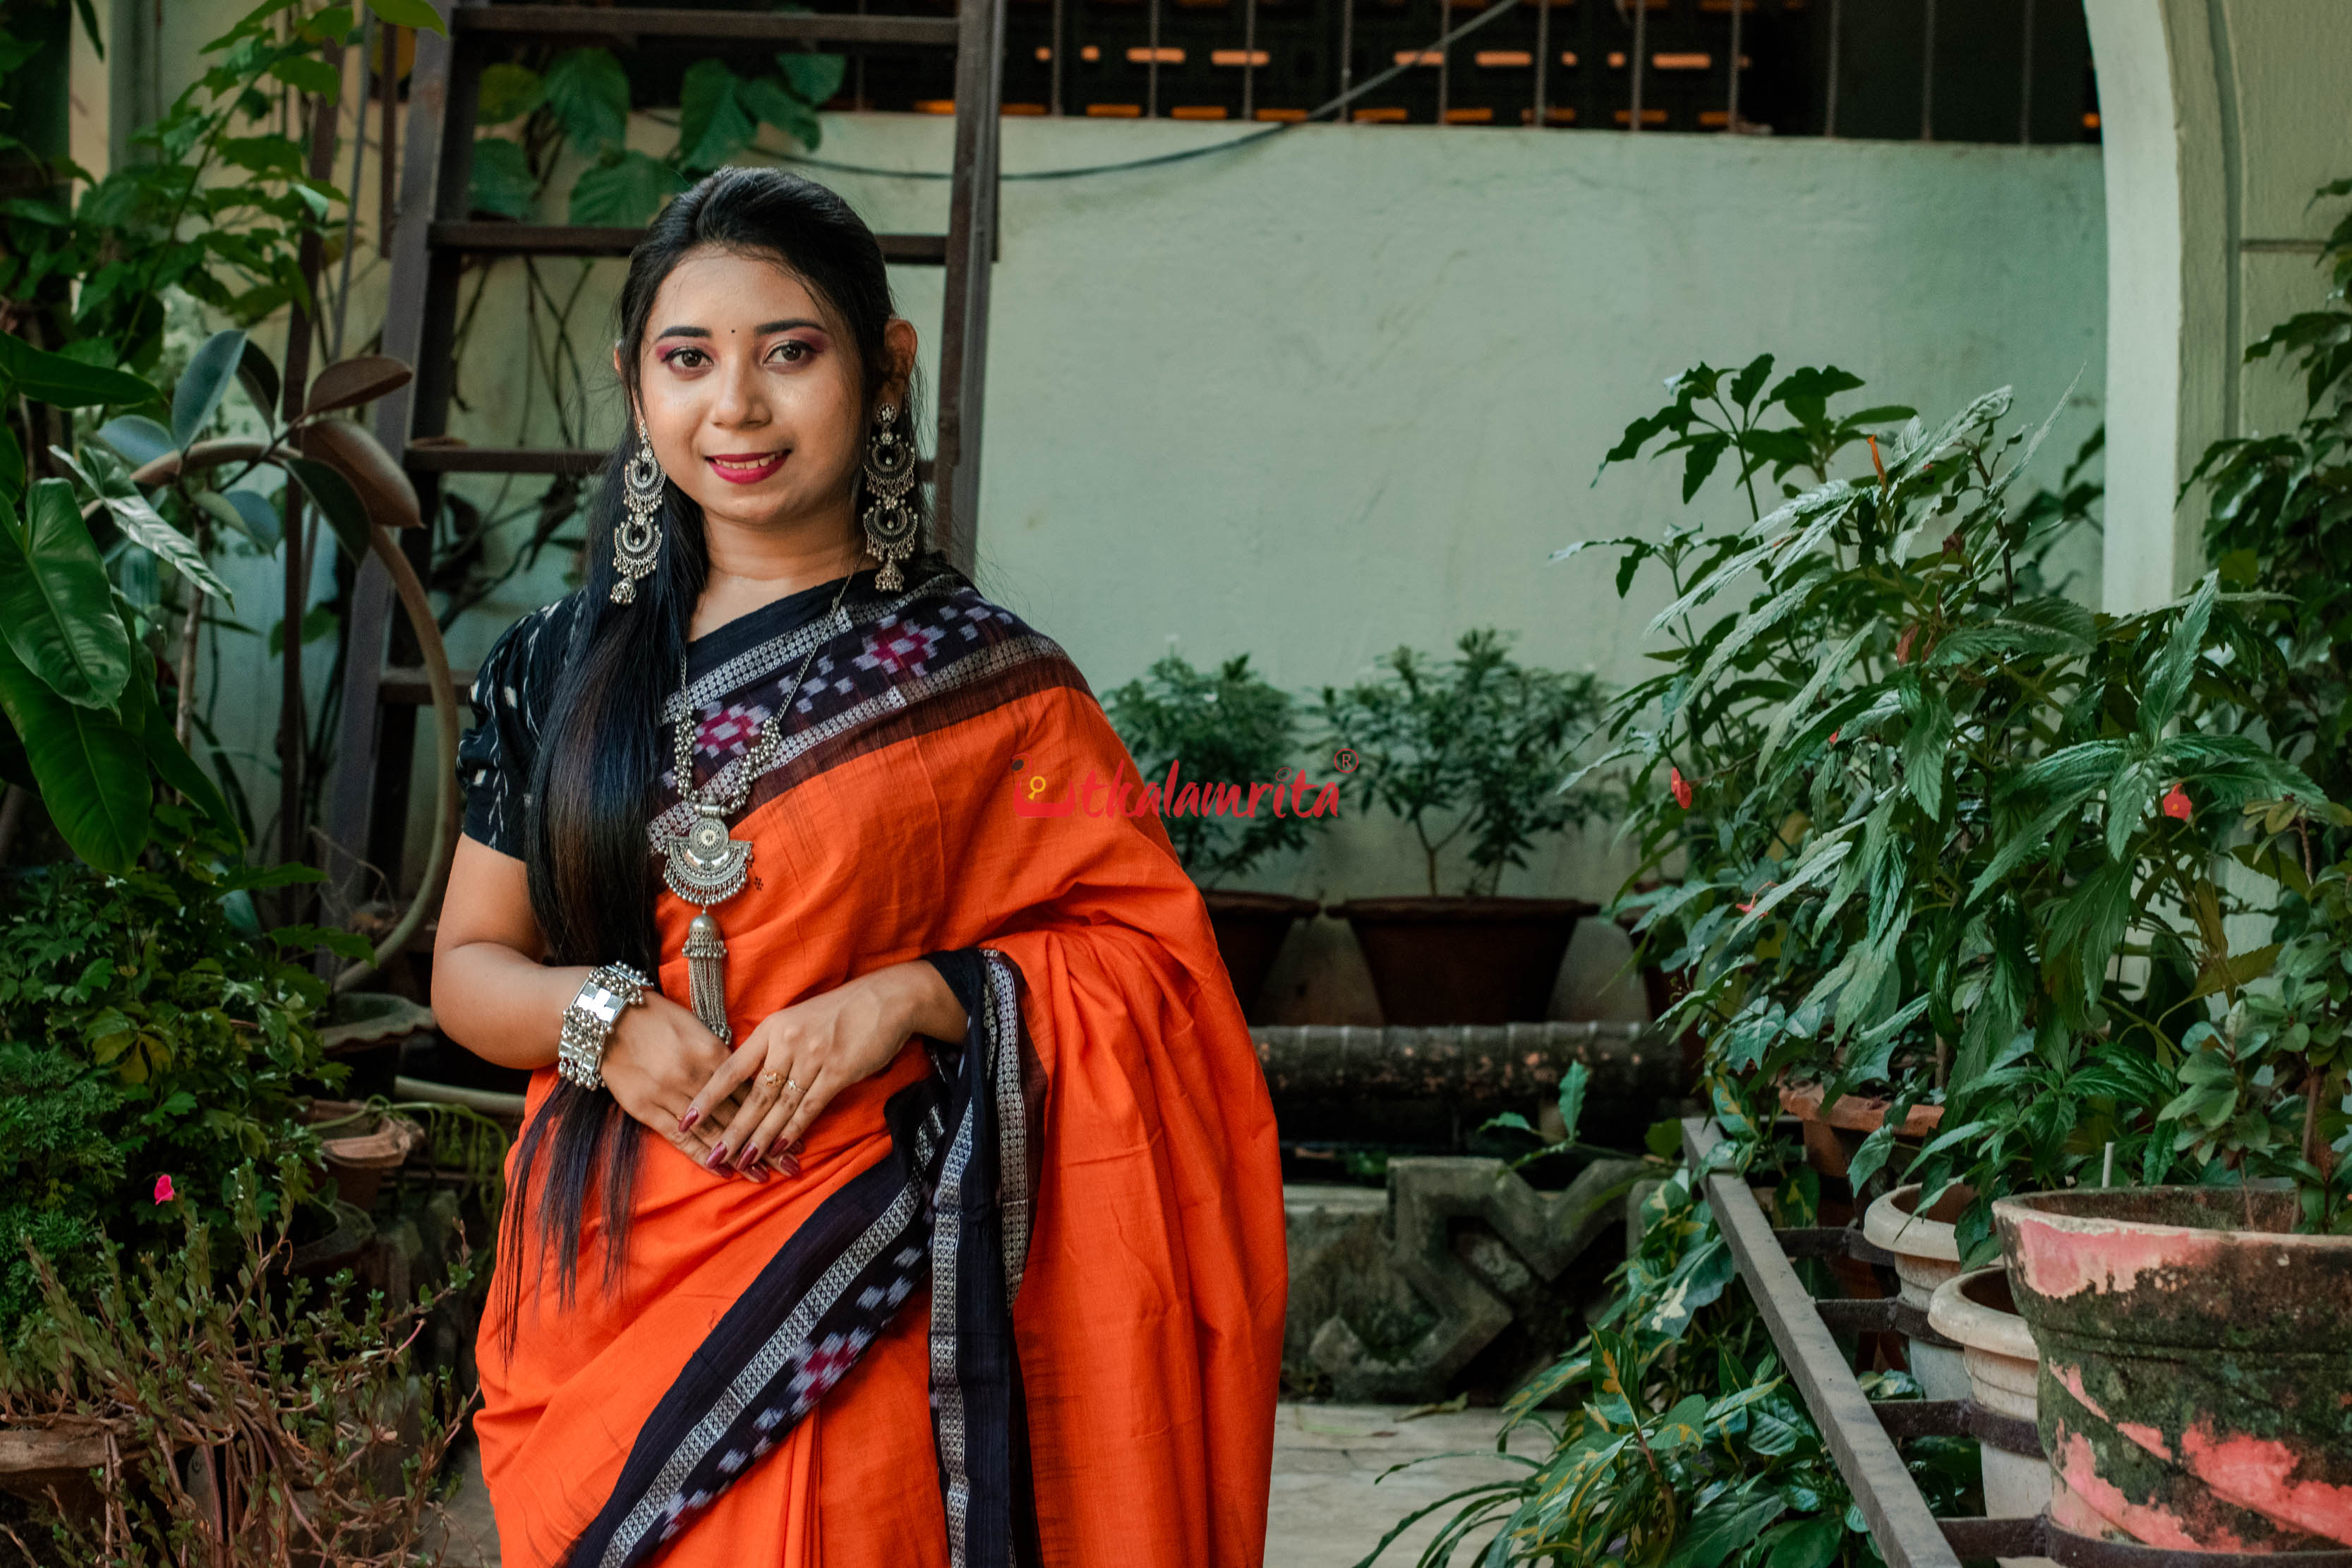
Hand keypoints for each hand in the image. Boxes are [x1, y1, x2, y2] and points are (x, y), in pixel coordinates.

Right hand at [601, 989, 781, 1180]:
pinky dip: (702, 1155)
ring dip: (738, 1156)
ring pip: (712, 1131)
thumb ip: (723, 1055)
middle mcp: (694, 1077)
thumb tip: (750, 1076)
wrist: (610, 1018)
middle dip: (764, 1142)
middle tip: (789, 1165)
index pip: (750, 1090)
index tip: (795, 1133)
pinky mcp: (646, 1109)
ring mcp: (670, 1095)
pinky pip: (679, 1139)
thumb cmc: (660, 1018)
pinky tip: (723, 1172)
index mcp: (712, 1053)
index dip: (774, 1114)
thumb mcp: (699, 1029)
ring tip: (762, 1176)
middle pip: (737, 1115)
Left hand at [688, 962, 968, 1173]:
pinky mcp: (838, 1071)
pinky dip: (793, 1130)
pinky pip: (809, 1107)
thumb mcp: (798, 1020)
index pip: (730, 1067)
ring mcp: (813, 1057)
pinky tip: (779, 1149)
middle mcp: (787, 1042)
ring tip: (742, 1162)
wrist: (886, 998)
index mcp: (772, 1029)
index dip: (708, 1096)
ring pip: (779, 1106)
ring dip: (760, 1138)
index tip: (687, 1118)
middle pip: (753, 1094)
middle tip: (714, 1155)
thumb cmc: (841, 1011)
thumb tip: (751, 1079)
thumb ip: (775, 1047)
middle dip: (732, 1129)